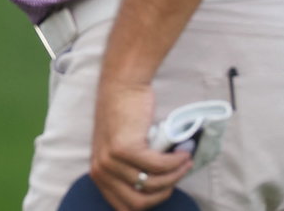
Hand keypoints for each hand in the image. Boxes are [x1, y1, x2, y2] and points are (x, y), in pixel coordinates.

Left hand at [89, 80, 191, 209]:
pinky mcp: (125, 148)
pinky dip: (175, 162)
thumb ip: (128, 171)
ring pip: (152, 184)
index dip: (150, 202)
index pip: (124, 207)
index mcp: (98, 175)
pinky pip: (158, 166)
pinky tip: (183, 154)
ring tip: (185, 163)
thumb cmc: (125, 115)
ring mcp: (111, 160)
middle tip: (178, 176)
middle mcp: (100, 171)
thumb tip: (157, 191)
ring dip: (175, 176)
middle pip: (139, 203)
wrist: (122, 85)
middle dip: (164, 193)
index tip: (166, 189)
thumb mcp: (119, 150)